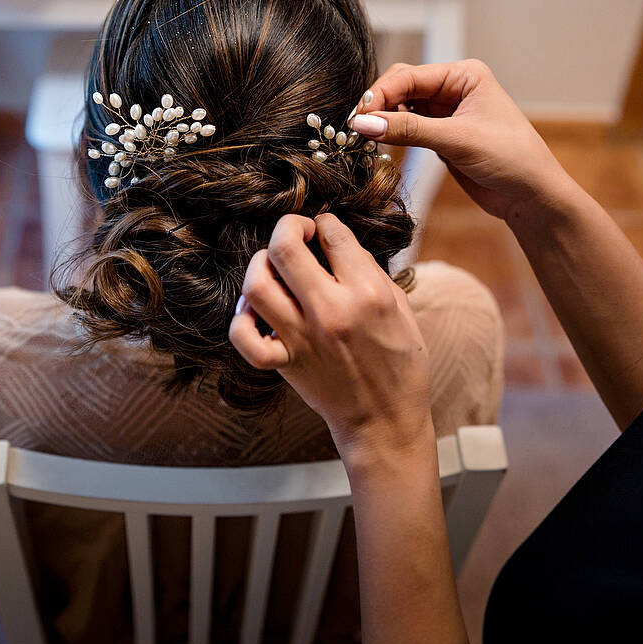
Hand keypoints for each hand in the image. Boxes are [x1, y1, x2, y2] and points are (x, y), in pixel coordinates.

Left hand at [228, 213, 434, 463]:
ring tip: (274, 267)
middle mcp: (331, 312)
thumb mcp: (400, 308)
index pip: (332, 233)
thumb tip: (337, 243)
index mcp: (367, 294)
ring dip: (260, 265)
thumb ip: (369, 271)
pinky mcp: (285, 362)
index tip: (324, 229)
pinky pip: (244, 338)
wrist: (386, 420)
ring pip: (257, 285)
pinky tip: (257, 311)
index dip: (325, 223)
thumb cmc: (400, 364)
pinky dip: (242, 319)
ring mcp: (303, 338)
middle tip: (296, 232)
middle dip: (287, 227)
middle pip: (285, 248)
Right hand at [348, 59, 568, 222]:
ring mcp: (446, 112)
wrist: (531, 195)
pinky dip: (392, 134)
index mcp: (464, 75)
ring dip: (383, 120)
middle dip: (379, 105)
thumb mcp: (457, 140)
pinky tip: (381, 143)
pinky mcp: (441, 135)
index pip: (409, 76)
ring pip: (401, 108)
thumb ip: (409, 130)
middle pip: (401, 87)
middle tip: (356, 128)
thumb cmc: (510, 158)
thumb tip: (364, 123)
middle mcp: (454, 88)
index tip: (358, 117)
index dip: (380, 94)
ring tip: (364, 138)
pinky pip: (408, 128)